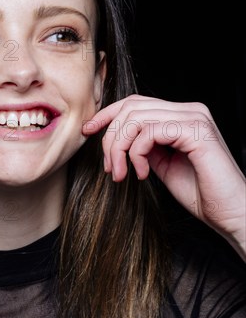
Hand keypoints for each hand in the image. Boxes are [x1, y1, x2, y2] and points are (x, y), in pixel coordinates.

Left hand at [83, 94, 245, 260]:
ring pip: (136, 118)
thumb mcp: (162, 165)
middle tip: (108, 168)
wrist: (230, 214)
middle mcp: (189, 110)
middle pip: (131, 107)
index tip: (87, 130)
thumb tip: (118, 138)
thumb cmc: (201, 193)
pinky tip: (143, 174)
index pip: (136, 102)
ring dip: (119, 148)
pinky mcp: (197, 131)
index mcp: (181, 115)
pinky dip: (137, 154)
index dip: (107, 114)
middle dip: (110, 137)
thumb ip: (145, 146)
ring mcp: (195, 118)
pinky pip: (150, 132)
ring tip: (120, 174)